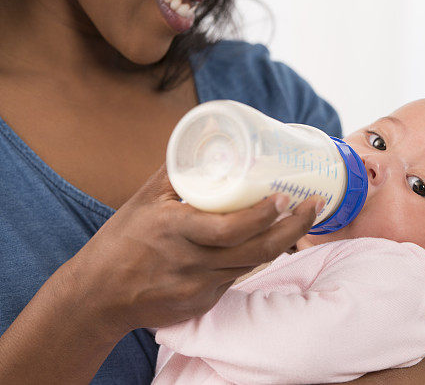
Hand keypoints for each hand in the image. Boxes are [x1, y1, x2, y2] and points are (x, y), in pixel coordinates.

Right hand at [65, 162, 320, 336]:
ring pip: (253, 264)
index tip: (285, 196)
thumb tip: (208, 137)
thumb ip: (179, 172)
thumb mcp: (145, 199)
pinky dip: (252, 258)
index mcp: (175, 231)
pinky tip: (265, 240)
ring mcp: (200, 288)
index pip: (232, 228)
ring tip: (301, 217)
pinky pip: (236, 278)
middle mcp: (192, 263)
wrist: (96, 296)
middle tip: (313, 204)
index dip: (265, 215)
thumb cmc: (121, 240)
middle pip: (258, 250)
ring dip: (282, 242)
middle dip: (294, 228)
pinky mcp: (203, 304)